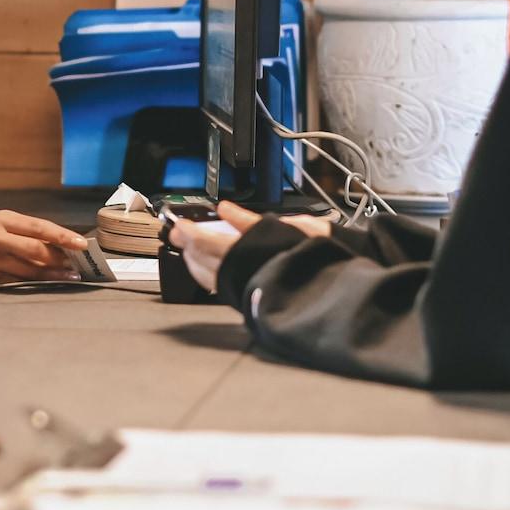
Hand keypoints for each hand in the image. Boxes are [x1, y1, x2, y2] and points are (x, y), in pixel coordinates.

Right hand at [0, 210, 88, 287]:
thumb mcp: (1, 223)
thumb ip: (27, 232)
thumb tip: (63, 245)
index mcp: (2, 219)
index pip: (39, 227)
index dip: (62, 236)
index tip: (82, 244)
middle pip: (35, 251)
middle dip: (60, 259)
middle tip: (79, 265)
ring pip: (29, 271)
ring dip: (53, 275)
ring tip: (71, 277)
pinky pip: (17, 284)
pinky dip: (36, 285)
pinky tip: (49, 285)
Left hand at [166, 201, 328, 292]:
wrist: (330, 290)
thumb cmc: (314, 257)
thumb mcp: (287, 226)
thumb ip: (249, 220)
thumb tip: (225, 209)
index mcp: (243, 253)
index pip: (203, 242)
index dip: (188, 232)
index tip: (180, 223)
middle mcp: (238, 274)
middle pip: (200, 259)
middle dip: (188, 245)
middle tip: (181, 232)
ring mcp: (240, 290)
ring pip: (206, 275)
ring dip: (196, 260)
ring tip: (192, 247)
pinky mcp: (246, 300)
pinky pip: (218, 285)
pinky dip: (209, 272)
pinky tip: (211, 266)